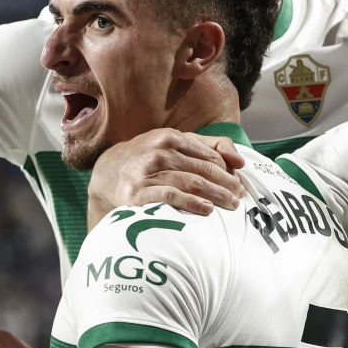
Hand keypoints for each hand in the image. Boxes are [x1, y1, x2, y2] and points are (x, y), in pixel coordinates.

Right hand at [87, 128, 246, 227]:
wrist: (107, 172)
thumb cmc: (148, 159)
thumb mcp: (173, 144)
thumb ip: (208, 146)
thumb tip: (240, 160)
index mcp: (170, 137)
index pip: (209, 155)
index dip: (228, 171)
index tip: (240, 184)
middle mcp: (159, 151)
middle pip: (204, 169)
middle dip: (226, 184)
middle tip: (240, 197)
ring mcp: (148, 171)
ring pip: (191, 183)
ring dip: (215, 195)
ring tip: (230, 205)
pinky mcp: (138, 192)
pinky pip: (171, 197)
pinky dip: (192, 203)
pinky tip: (206, 210)